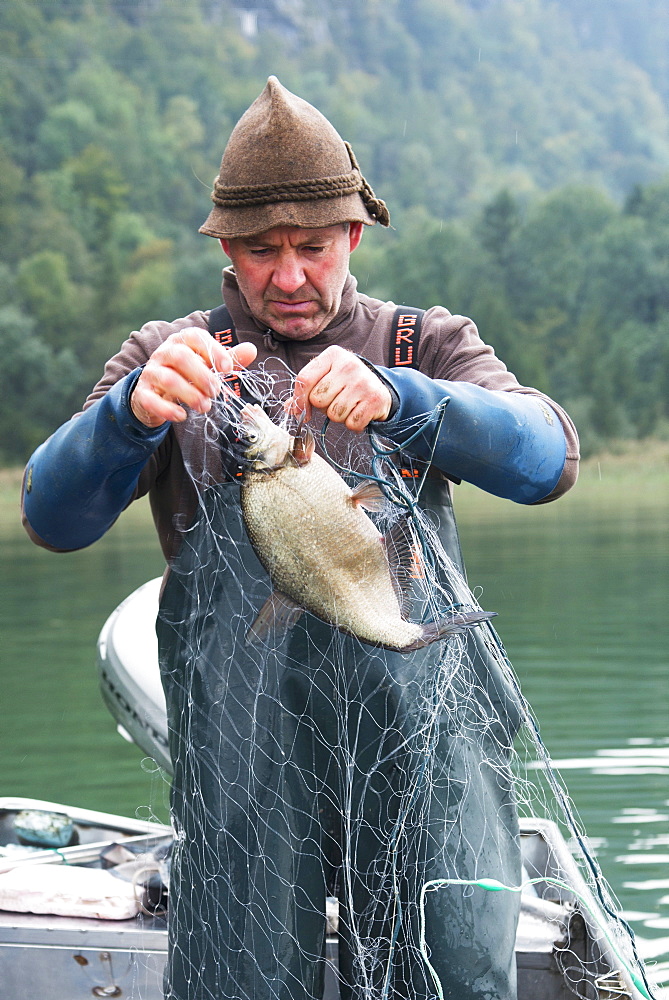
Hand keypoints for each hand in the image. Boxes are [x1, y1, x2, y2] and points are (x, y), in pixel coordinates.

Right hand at [130, 327, 256, 427]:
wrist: (155, 395)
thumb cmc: (187, 376)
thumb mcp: (207, 366)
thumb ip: (227, 359)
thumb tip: (251, 349)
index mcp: (181, 342)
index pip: (194, 336)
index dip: (212, 350)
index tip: (228, 369)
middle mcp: (163, 354)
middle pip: (180, 356)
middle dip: (202, 375)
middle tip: (216, 392)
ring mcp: (151, 373)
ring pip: (167, 378)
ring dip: (189, 394)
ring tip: (205, 407)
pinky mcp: (142, 394)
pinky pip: (151, 400)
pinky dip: (167, 409)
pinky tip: (182, 416)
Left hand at [287, 346, 391, 431]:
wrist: (379, 387)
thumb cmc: (346, 383)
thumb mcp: (326, 377)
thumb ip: (306, 390)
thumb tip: (289, 408)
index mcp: (333, 354)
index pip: (304, 379)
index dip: (299, 399)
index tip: (302, 411)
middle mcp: (349, 365)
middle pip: (318, 399)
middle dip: (323, 407)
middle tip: (335, 401)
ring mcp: (363, 382)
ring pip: (334, 414)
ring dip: (338, 417)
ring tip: (348, 406)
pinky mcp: (375, 399)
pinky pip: (352, 423)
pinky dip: (353, 424)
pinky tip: (358, 412)